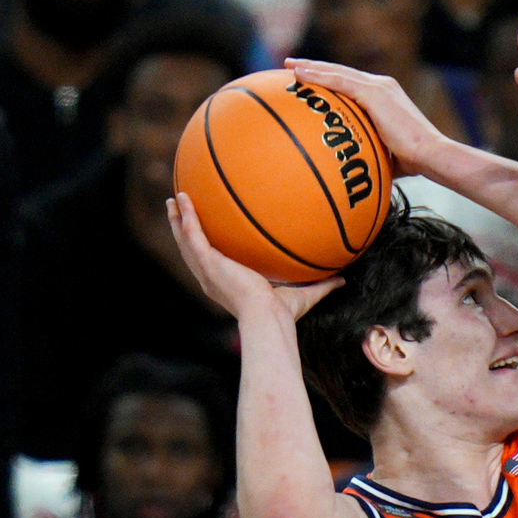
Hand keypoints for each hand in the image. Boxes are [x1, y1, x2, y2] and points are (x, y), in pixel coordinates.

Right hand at [165, 193, 342, 319]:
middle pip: (192, 249)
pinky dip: (186, 216)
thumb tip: (344, 279)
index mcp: (227, 285)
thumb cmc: (282, 315)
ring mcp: (207, 270)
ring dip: (178, 219)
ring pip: (186, 240)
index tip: (209, 234)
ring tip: (174, 200)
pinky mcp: (207, 263)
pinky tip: (183, 199)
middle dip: (185, 229)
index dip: (208, 249)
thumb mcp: (304, 295)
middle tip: (180, 210)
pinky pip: (191, 234)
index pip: (214, 263)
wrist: (267, 318)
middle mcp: (213, 278)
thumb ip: (323, 285)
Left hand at [289, 57, 449, 178]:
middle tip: (293, 65)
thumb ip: (371, 151)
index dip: (330, 80)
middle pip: (341, 72)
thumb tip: (356, 169)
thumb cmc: (414, 161)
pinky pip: (339, 81)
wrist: (430, 154)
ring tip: (289, 65)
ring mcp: (378, 87)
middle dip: (316, 67)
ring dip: (311, 67)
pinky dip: (318, 76)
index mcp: (385, 96)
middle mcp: (381, 85)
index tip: (311, 81)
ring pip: (337, 72)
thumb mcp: (387, 152)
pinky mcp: (374, 93)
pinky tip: (299, 74)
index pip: (351, 84)